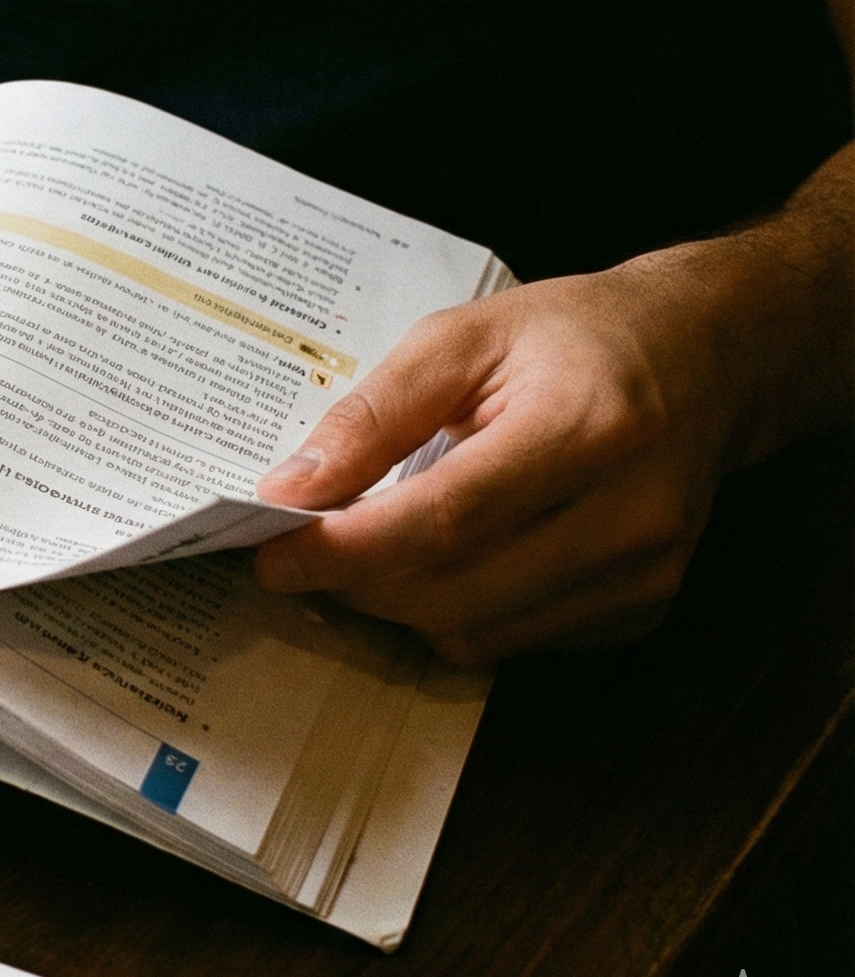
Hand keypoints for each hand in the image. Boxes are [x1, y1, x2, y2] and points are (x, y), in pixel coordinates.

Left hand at [248, 246, 772, 665]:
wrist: (703, 357)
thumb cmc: (573, 337)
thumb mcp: (462, 337)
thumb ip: (375, 413)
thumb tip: (294, 489)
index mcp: (587, 429)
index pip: (447, 518)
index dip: (348, 549)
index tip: (272, 555)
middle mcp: (630, 515)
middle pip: (457, 592)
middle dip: (359, 584)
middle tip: (301, 551)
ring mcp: (647, 573)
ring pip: (480, 633)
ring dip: (401, 605)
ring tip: (366, 551)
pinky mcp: (644, 607)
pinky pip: (517, 639)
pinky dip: (458, 612)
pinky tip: (441, 561)